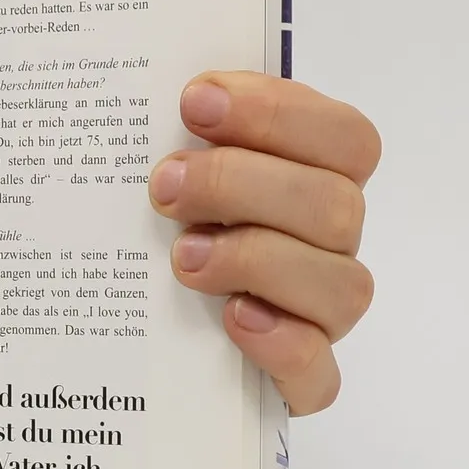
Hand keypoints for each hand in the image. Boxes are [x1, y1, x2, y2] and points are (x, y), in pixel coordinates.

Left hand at [150, 73, 379, 414]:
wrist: (126, 338)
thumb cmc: (148, 233)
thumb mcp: (157, 174)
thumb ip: (169, 133)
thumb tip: (147, 87)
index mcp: (311, 181)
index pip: (342, 137)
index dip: (277, 113)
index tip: (194, 102)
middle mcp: (326, 245)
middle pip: (335, 204)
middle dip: (243, 184)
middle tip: (163, 187)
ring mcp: (319, 315)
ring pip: (341, 284)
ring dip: (258, 259)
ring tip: (181, 258)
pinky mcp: (298, 380)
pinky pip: (319, 372)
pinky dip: (282, 344)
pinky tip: (233, 320)